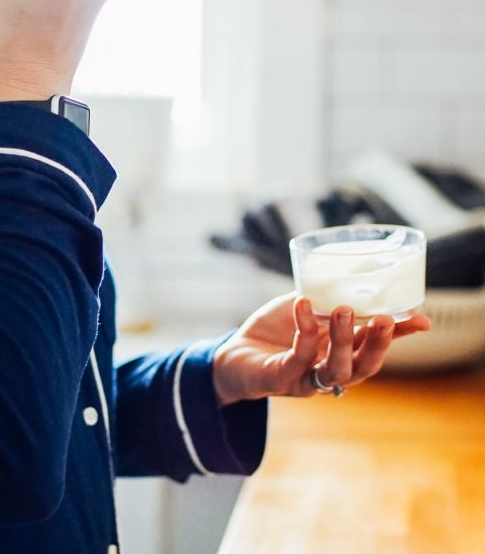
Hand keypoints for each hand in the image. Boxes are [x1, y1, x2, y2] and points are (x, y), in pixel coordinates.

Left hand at [211, 292, 430, 404]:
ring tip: (343, 309)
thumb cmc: (275, 331)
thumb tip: (355, 276)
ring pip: (335, 370)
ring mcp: (306, 379)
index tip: (422, 320)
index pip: (377, 348)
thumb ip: (328, 298)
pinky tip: (302, 304)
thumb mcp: (307, 309)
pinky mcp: (281, 378)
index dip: (400, 337)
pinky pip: (297, 357)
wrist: (234, 354)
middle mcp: (330, 372)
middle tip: (384, 318)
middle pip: (362, 367)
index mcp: (342, 355)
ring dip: (342, 340)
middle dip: (377, 344)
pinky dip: (302, 330)